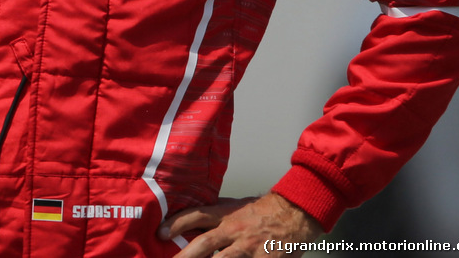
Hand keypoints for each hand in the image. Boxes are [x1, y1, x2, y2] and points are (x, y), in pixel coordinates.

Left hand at [160, 193, 323, 256]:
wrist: (297, 211)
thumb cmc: (265, 210)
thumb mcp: (237, 206)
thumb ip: (218, 215)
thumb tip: (196, 221)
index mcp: (226, 215)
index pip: (196, 215)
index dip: (177, 223)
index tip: (161, 232)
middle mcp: (234, 230)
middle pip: (204, 243)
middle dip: (185, 255)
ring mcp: (249, 247)